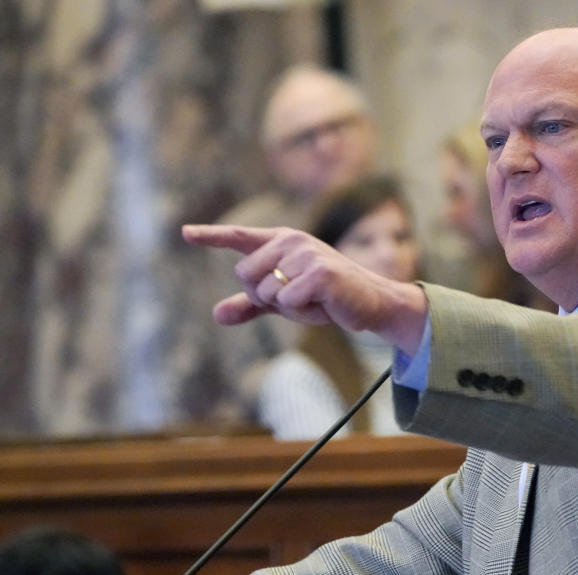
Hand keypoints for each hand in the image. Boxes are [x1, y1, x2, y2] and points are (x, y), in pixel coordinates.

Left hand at [183, 224, 427, 354]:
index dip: (211, 235)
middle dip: (264, 296)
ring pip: (265, 291)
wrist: (370, 302)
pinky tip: (323, 304)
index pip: (240, 236)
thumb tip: (217, 315)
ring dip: (287, 307)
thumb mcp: (284, 301)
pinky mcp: (319, 273)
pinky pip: (286, 302)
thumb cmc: (326, 297)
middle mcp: (291, 241)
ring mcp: (306, 254)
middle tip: (297, 296)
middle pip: (244, 276)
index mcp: (281, 241)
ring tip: (314, 300)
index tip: (185, 233)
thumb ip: (251, 306)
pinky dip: (302, 312)